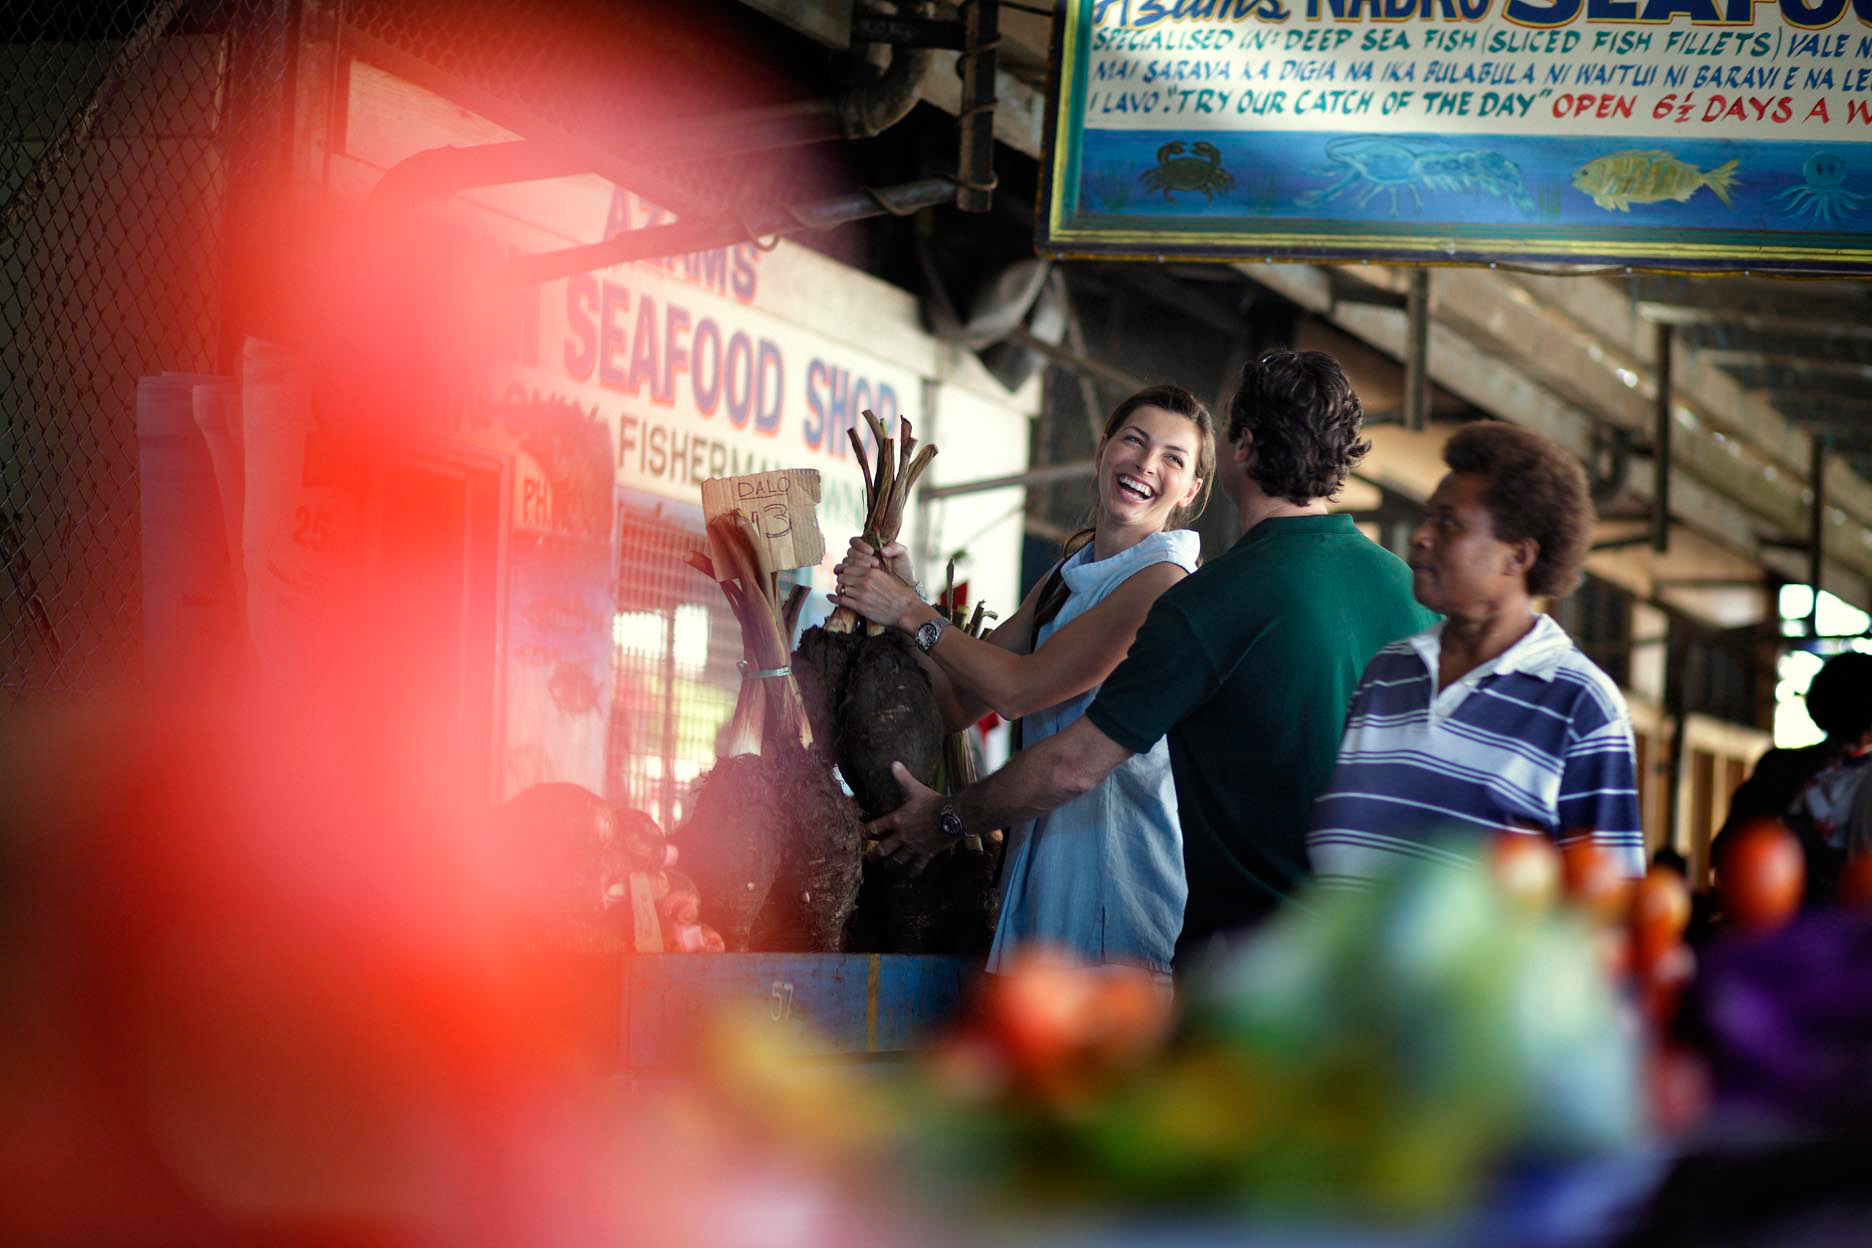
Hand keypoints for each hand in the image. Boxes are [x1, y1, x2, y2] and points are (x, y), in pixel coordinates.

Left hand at [829, 563, 924, 631]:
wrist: (906, 609)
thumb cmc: (900, 594)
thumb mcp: (886, 577)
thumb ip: (873, 573)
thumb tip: (864, 571)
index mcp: (871, 571)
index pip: (849, 567)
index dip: (845, 570)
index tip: (845, 574)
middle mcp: (864, 581)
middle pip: (842, 576)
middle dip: (841, 580)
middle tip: (842, 584)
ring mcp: (861, 594)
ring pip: (840, 587)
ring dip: (839, 590)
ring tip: (840, 592)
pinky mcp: (860, 606)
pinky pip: (841, 600)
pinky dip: (833, 598)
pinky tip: (830, 597)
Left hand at [867, 762, 947, 876]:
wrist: (954, 816)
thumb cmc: (934, 801)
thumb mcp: (916, 788)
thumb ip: (903, 777)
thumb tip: (894, 763)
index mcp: (897, 820)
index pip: (874, 828)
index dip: (866, 832)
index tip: (861, 835)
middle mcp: (902, 836)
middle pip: (883, 850)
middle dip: (874, 856)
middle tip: (869, 860)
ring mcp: (914, 847)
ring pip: (897, 861)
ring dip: (890, 866)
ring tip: (886, 869)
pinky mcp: (926, 853)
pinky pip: (917, 866)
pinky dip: (912, 872)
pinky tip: (909, 876)